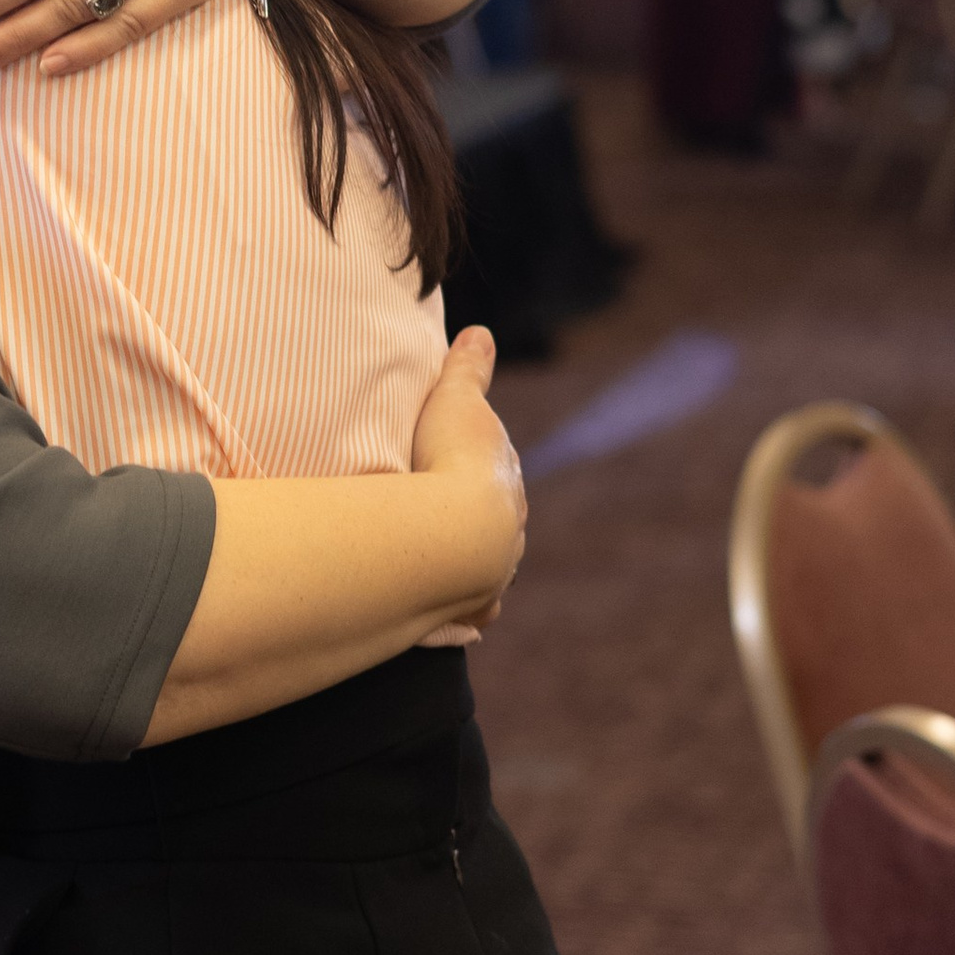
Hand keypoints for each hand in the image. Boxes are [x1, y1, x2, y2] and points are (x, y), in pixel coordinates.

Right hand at [408, 327, 527, 625]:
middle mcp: (510, 528)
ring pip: (491, 568)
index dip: (476, 470)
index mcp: (506, 481)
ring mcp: (495, 570)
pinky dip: (465, 613)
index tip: (457, 470)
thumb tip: (481, 334)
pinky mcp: (471, 605)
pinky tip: (459, 620)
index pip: (497, 475)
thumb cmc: (449, 461)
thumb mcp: (455, 400)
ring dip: (472, 567)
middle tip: (445, 518)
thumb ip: (468, 369)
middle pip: (499, 523)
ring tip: (443, 565)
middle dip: (478, 521)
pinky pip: (472, 612)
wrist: (455, 532)